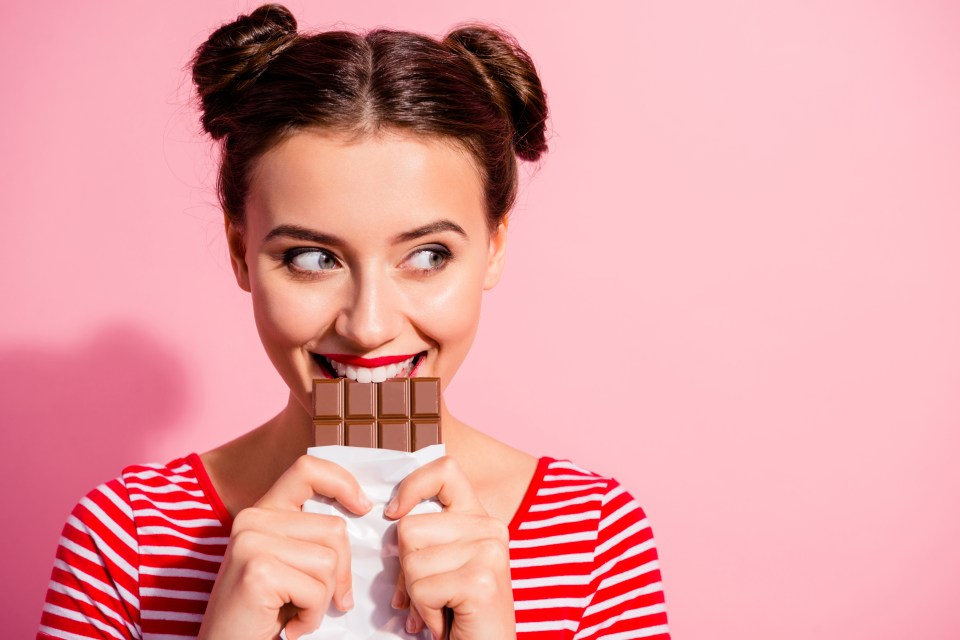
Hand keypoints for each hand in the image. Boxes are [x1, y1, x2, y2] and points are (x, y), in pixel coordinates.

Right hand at [198, 455, 371, 639]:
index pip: (307, 470)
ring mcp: (252, 542)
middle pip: (334, 530)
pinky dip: (312, 616)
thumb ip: (311, 535)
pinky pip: (317, 591)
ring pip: (330, 561)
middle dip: (339, 573)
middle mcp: (252, 519)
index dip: (342, 482)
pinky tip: (288, 627)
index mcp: (262, 511)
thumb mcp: (288, 563)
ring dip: (323, 599)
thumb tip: (362, 509)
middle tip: (315, 601)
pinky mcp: (259, 571)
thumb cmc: (264, 612)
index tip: (362, 506)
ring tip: (296, 613)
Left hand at [386, 456, 515, 639]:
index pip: (445, 470)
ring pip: (411, 561)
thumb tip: (391, 514)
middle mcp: (491, 528)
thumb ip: (427, 535)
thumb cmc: (460, 613)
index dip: (412, 486)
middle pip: (409, 528)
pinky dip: (425, 614)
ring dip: (416, 596)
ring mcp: (489, 552)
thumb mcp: (443, 563)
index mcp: (480, 518)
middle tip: (430, 595)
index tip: (395, 513)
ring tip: (441, 608)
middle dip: (407, 569)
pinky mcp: (481, 581)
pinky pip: (421, 589)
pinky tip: (445, 623)